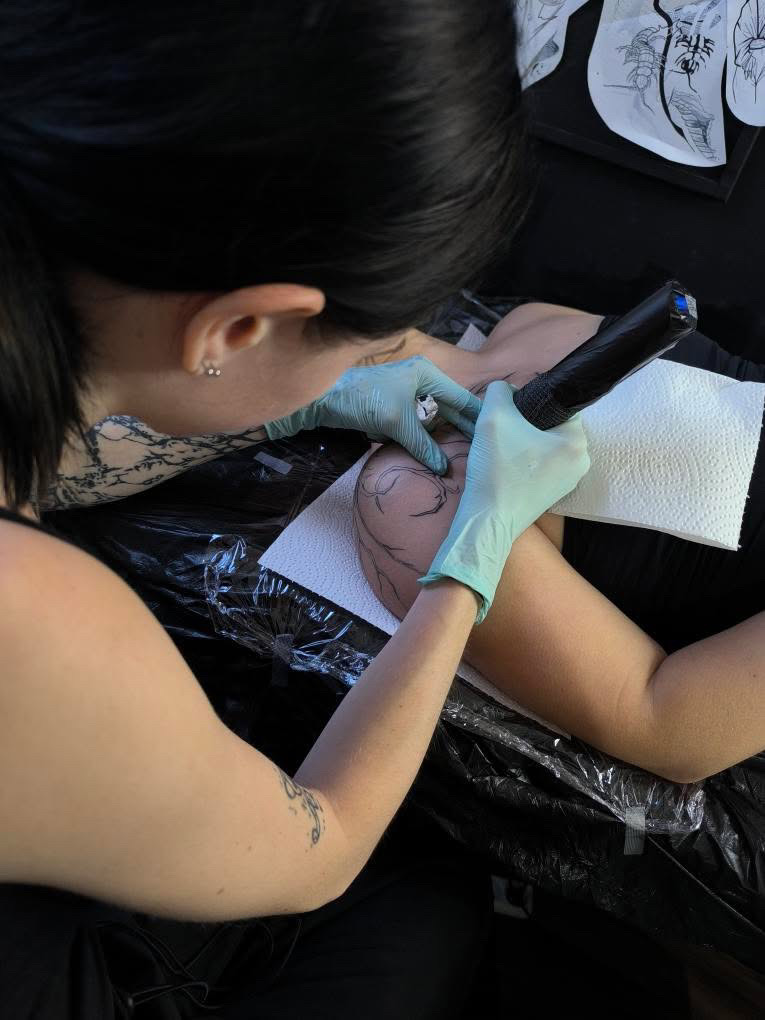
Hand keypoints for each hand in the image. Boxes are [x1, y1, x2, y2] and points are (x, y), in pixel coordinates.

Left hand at [264, 356, 480, 474]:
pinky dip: (422, 440)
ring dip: (441, 438)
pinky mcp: (394, 411)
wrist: (321, 399)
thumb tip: (444, 468)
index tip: (496, 437)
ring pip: (433, 421)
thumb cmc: (360, 398)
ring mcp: (407, 396)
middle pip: (450, 410)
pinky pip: (416, 428)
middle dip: (462, 431)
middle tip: (483, 453)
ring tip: (463, 458)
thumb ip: (423, 444)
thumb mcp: (397, 423)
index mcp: (428, 374)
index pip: (463, 398)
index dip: (479, 418)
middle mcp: (421, 381)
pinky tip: (433, 455)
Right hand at [419, 380, 589, 621]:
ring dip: (524, 442)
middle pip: (551, 426)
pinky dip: (525, 461)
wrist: (487, 520)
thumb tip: (507, 390)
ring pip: (545, 446)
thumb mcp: (493, 415)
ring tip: (502, 448)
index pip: (557, 405)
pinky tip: (506, 466)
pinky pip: (541, 466)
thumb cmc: (496, 469)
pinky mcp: (554, 494)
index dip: (530, 403)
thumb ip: (500, 391)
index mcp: (578, 441)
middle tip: (502, 430)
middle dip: (527, 424)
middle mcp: (582, 462)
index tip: (509, 413)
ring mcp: (569, 481)